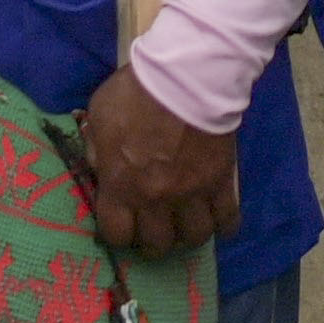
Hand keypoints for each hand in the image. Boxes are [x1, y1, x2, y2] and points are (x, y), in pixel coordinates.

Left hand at [73, 67, 238, 253]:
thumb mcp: (99, 116)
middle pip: (157, 244)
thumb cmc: (134, 94)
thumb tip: (99, 169)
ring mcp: (191, 194)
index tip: (123, 224)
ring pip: (194, 238)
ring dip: (188, 235)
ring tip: (186, 224)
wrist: (183, 78)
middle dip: (154, 241)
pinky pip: (227, 219)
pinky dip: (224, 225)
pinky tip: (219, 221)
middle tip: (155, 228)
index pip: (116, 235)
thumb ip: (96, 149)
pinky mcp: (220, 183)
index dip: (119, 234)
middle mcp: (155, 200)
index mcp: (121, 186)